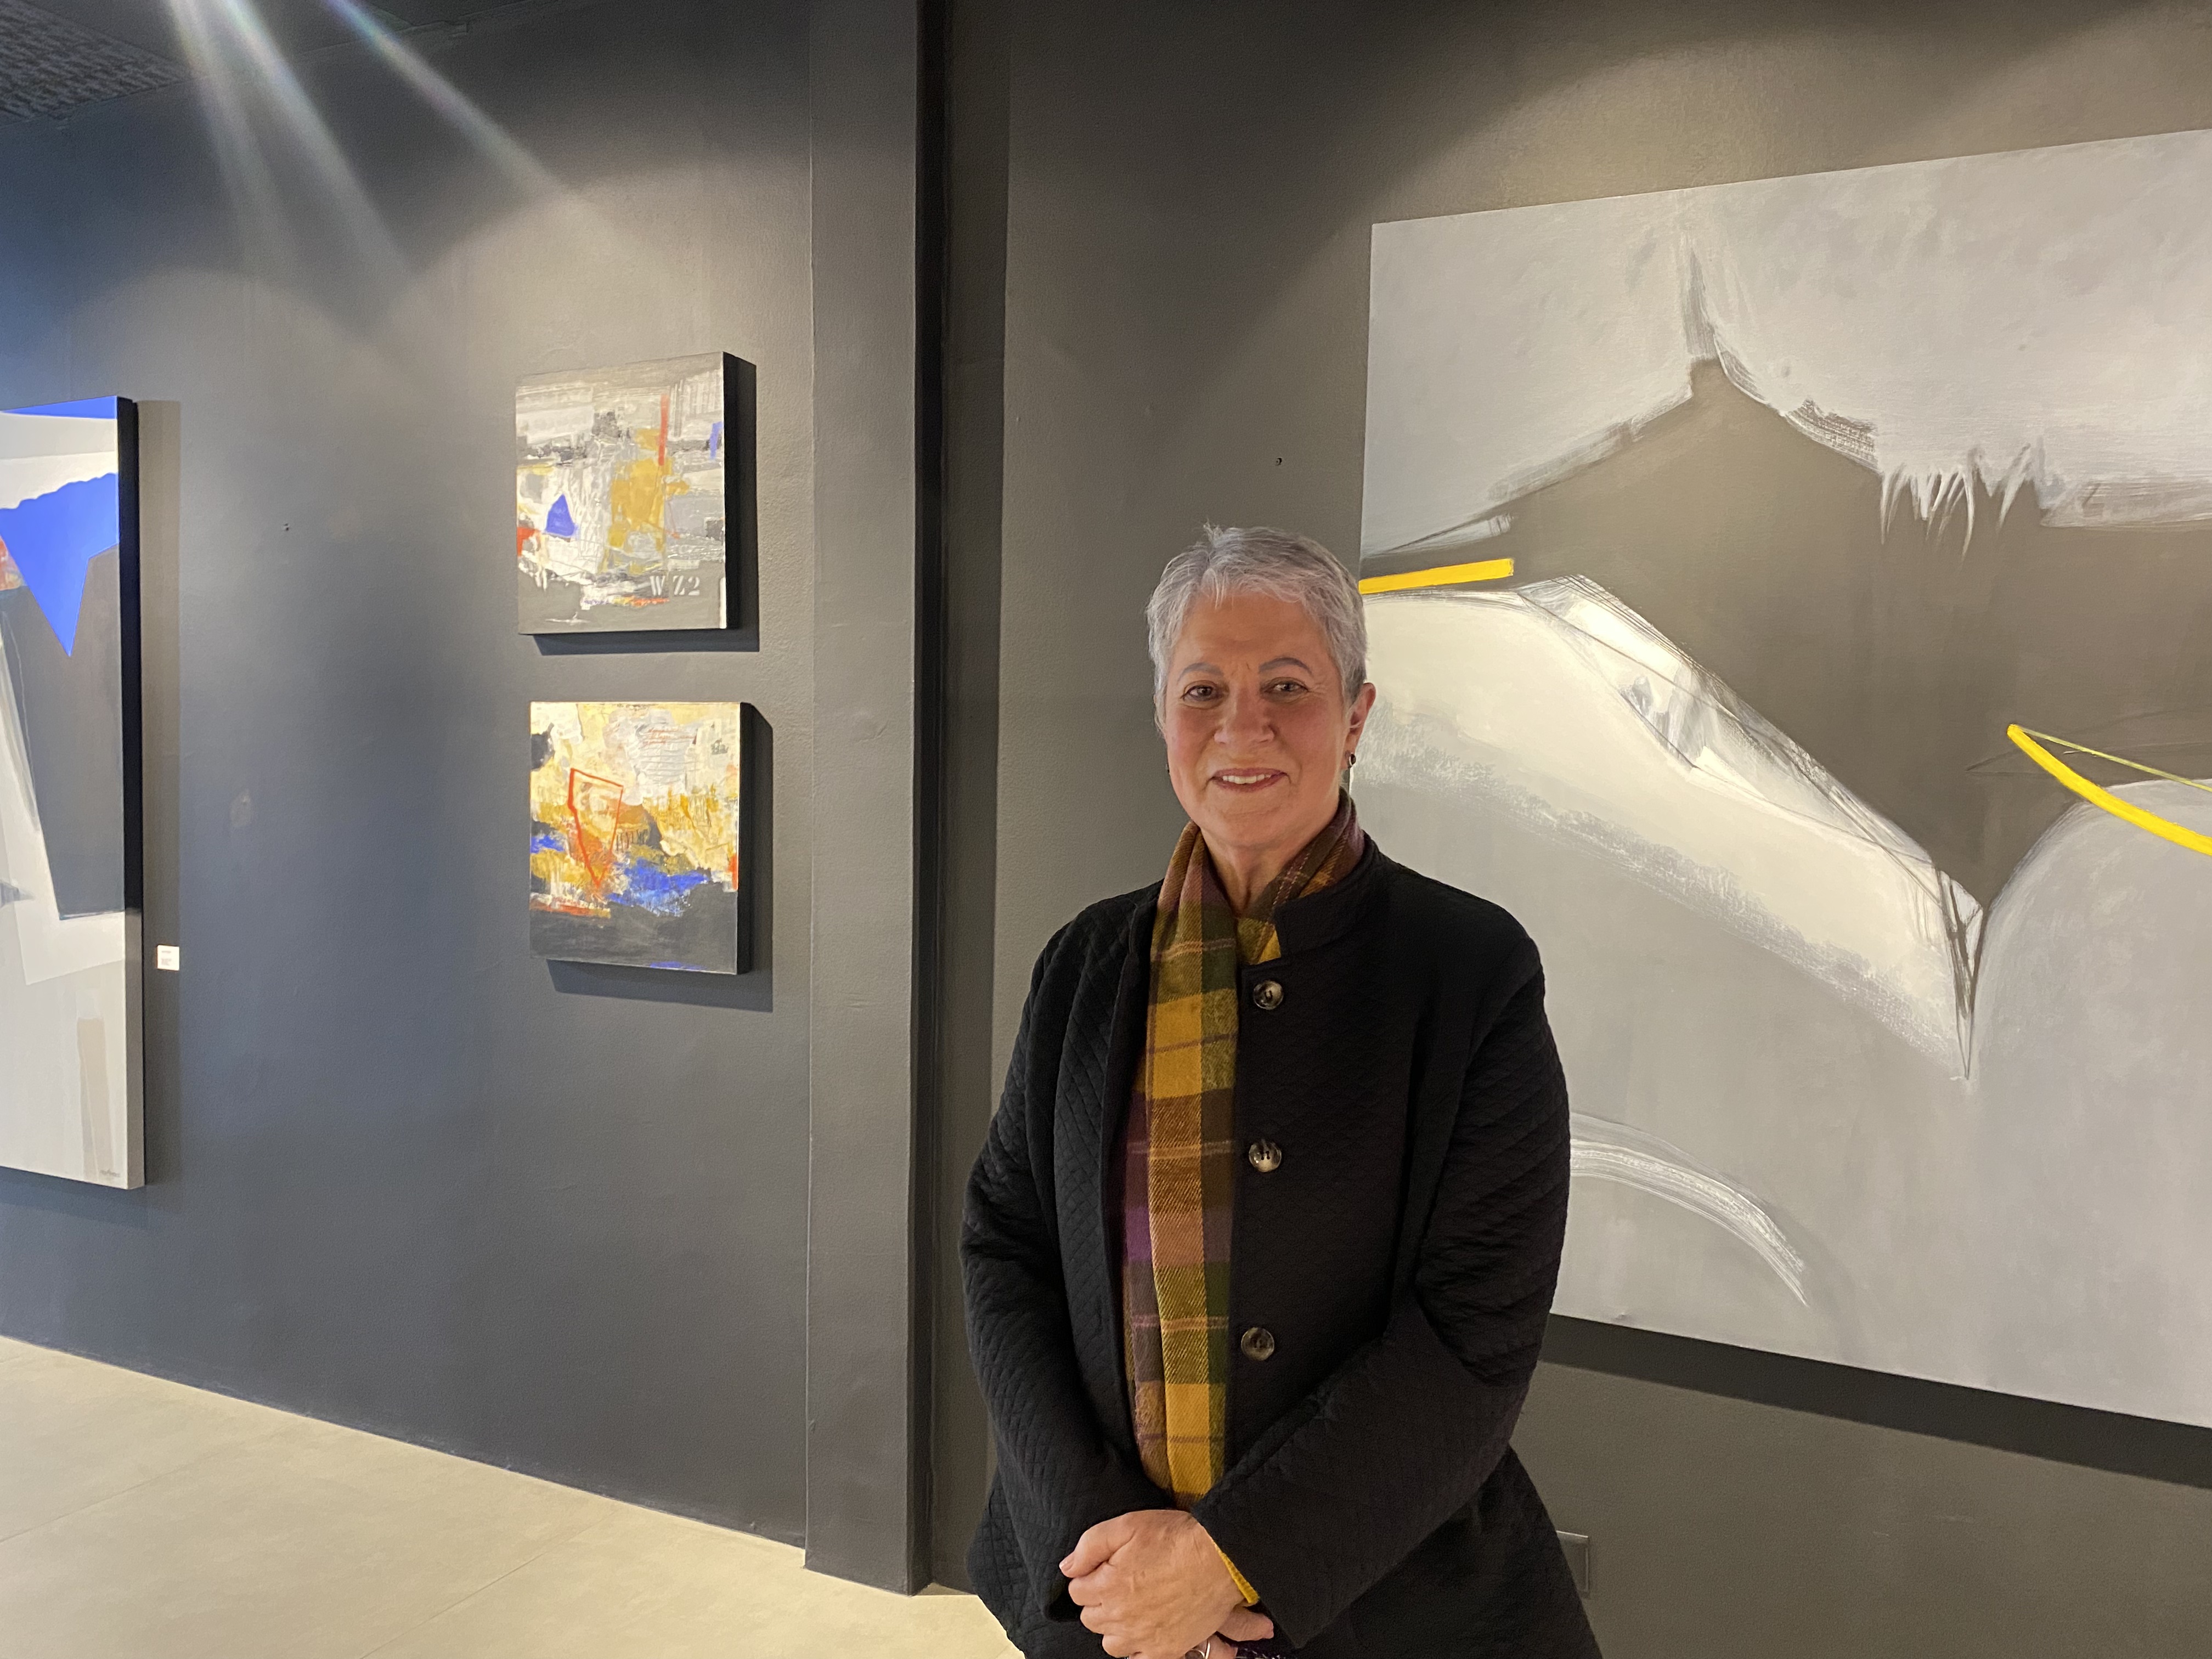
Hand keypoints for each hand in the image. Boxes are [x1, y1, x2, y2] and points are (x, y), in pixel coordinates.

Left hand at [1060, 1510, 1275, 1658]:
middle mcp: (1121, 1619)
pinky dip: (1137, 1648)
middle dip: (1098, 1601)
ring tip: (1130, 1607)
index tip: (1104, 1568)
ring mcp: (1144, 1638)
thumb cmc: (1174, 1538)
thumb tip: (1067, 1568)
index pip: (1076, 1592)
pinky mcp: (1167, 1649)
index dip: (1089, 1576)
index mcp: (1107, 1588)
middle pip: (1090, 1619)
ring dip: (1114, 1627)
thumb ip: (1089, 1546)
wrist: (1220, 1558)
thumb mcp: (1126, 1526)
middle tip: (1119, 1584)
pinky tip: (1145, 1630)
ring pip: (1111, 1644)